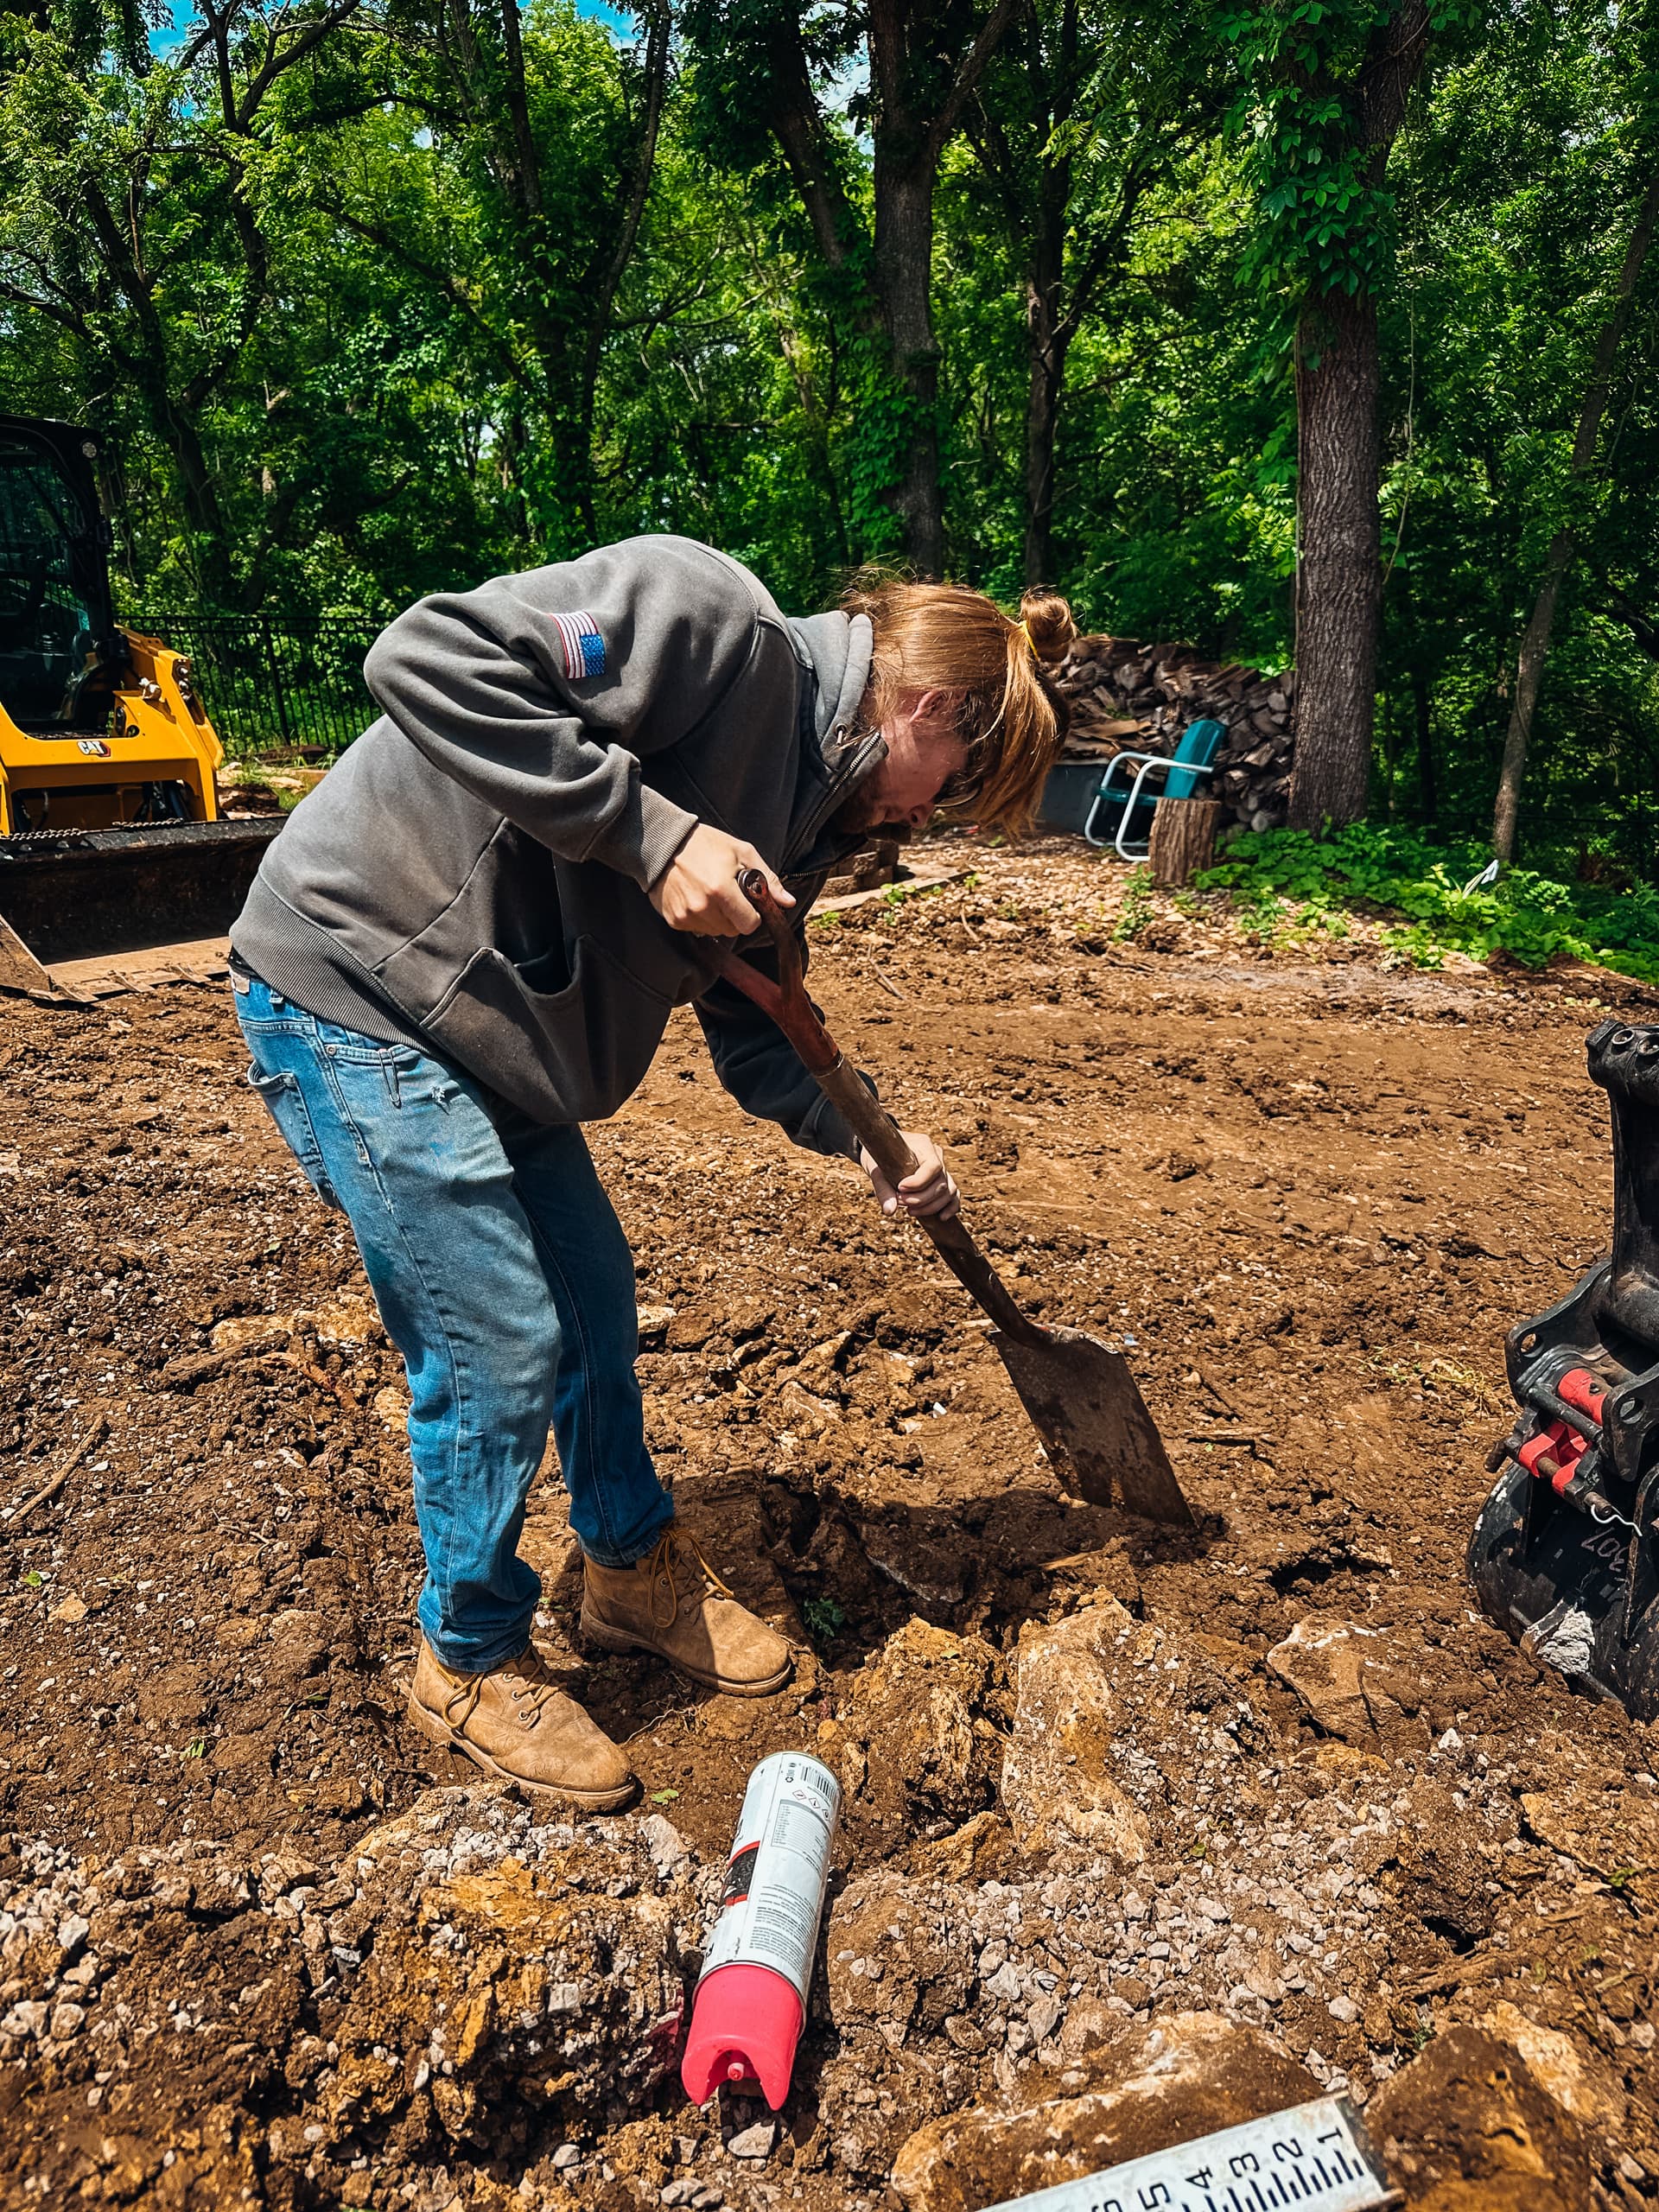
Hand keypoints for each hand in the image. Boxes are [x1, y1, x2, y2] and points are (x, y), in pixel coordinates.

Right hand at [650, 824, 794, 936]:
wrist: (663, 842)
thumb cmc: (705, 844)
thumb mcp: (742, 853)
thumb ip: (768, 879)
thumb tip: (788, 902)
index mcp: (721, 891)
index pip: (749, 925)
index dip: (753, 915)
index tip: (748, 902)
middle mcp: (702, 907)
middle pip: (733, 930)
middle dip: (736, 916)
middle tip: (727, 893)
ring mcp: (685, 916)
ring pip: (715, 931)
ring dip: (718, 918)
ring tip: (710, 893)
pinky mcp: (674, 920)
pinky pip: (697, 929)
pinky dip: (700, 918)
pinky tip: (695, 897)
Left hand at [861, 1132, 959, 1220]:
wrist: (881, 1151)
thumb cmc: (879, 1157)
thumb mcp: (876, 1170)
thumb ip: (883, 1190)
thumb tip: (890, 1211)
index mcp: (924, 1145)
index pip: (933, 1166)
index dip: (920, 1182)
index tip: (900, 1189)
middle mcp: (937, 1155)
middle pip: (941, 1182)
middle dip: (921, 1199)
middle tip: (900, 1202)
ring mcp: (942, 1168)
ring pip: (949, 1191)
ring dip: (931, 1206)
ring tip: (910, 1211)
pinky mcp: (943, 1181)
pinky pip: (954, 1195)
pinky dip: (950, 1207)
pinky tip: (941, 1218)